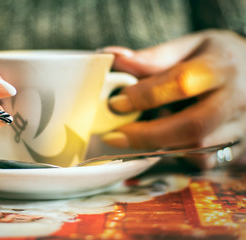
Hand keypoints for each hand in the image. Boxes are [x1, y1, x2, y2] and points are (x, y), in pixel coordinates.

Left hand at [102, 30, 245, 168]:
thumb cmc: (218, 58)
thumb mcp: (191, 46)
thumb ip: (155, 57)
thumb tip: (115, 58)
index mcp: (222, 65)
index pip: (182, 82)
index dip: (145, 95)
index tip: (116, 103)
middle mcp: (237, 98)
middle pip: (193, 125)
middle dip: (148, 134)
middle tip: (115, 136)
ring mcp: (242, 127)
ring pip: (199, 149)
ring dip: (159, 147)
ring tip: (134, 138)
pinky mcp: (239, 147)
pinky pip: (205, 162)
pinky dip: (178, 156)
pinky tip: (162, 142)